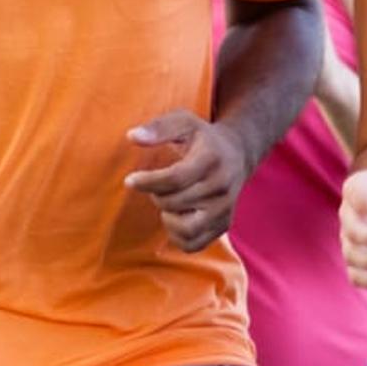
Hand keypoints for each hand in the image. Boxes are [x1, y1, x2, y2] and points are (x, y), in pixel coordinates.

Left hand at [124, 109, 256, 251]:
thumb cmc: (201, 137)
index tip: (130, 180)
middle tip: (157, 184)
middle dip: (156, 194)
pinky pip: (192, 244)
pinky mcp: (224, 225)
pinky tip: (176, 215)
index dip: (148, 182)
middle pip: (174, 202)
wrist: (237, 153)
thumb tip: (132, 136)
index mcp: (211, 159)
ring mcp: (225, 209)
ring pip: (185, 229)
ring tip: (168, 200)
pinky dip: (176, 234)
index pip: (175, 179)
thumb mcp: (182, 121)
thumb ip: (157, 128)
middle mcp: (222, 187)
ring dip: (167, 216)